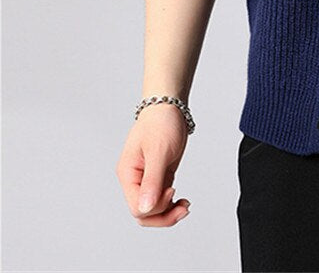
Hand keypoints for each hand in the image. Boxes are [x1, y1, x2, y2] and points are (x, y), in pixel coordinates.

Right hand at [116, 102, 191, 226]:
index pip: (137, 207)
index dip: (156, 207)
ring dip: (168, 212)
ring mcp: (146, 179)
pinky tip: (181, 200)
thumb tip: (145, 208)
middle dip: (163, 216)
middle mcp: (135, 180)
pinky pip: (161, 199)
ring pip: (153, 209)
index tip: (171, 189)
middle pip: (144, 213)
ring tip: (185, 206)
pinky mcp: (158, 176)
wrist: (169, 107)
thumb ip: (152, 180)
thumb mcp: (158, 151)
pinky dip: (171, 203)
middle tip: (184, 208)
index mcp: (128, 174)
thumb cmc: (161, 123)